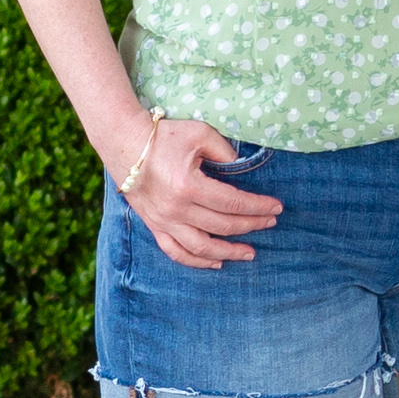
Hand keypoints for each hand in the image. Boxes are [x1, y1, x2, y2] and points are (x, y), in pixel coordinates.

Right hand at [114, 119, 281, 270]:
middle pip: (223, 226)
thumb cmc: (163, 135)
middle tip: (271, 222)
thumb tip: (243, 169)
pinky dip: (197, 262)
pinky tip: (216, 263)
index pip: (233, 203)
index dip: (258, 207)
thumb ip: (225, 152)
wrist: (122, 141)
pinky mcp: (154, 226)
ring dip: (229, 253)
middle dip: (252, 225)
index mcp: (189, 186)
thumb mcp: (200, 134)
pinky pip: (176, 252)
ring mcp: (164, 221)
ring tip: (250, 253)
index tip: (276, 207)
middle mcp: (176, 209)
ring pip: (202, 248)